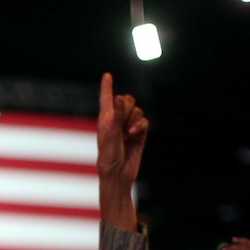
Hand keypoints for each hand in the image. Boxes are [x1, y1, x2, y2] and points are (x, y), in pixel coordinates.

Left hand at [96, 73, 147, 230]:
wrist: (118, 175)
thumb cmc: (108, 156)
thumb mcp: (110, 134)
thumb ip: (116, 115)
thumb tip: (120, 97)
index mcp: (104, 118)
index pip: (106, 98)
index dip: (107, 86)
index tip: (107, 75)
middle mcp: (116, 121)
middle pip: (127, 100)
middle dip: (127, 106)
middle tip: (122, 121)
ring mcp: (128, 127)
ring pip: (137, 111)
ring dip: (134, 120)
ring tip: (128, 133)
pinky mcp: (139, 135)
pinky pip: (144, 121)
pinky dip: (140, 126)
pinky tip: (134, 134)